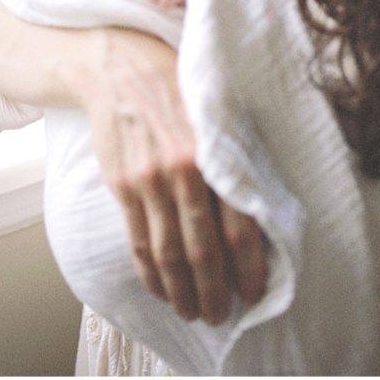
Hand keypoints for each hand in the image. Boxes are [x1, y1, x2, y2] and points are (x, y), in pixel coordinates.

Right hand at [83, 29, 267, 324]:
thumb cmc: (179, 82)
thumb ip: (237, 154)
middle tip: (221, 315)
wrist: (118, 63)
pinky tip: (160, 287)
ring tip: (192, 313)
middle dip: (214, 291)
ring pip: (167, 252)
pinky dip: (149, 271)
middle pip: (202, 248)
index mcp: (215, 150)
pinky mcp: (121, 183)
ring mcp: (147, 178)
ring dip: (181, 291)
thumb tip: (262, 207)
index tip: (255, 292)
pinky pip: (137, 239)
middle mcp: (182, 169)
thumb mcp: (219, 108)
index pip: (239, 225)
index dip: (249, 267)